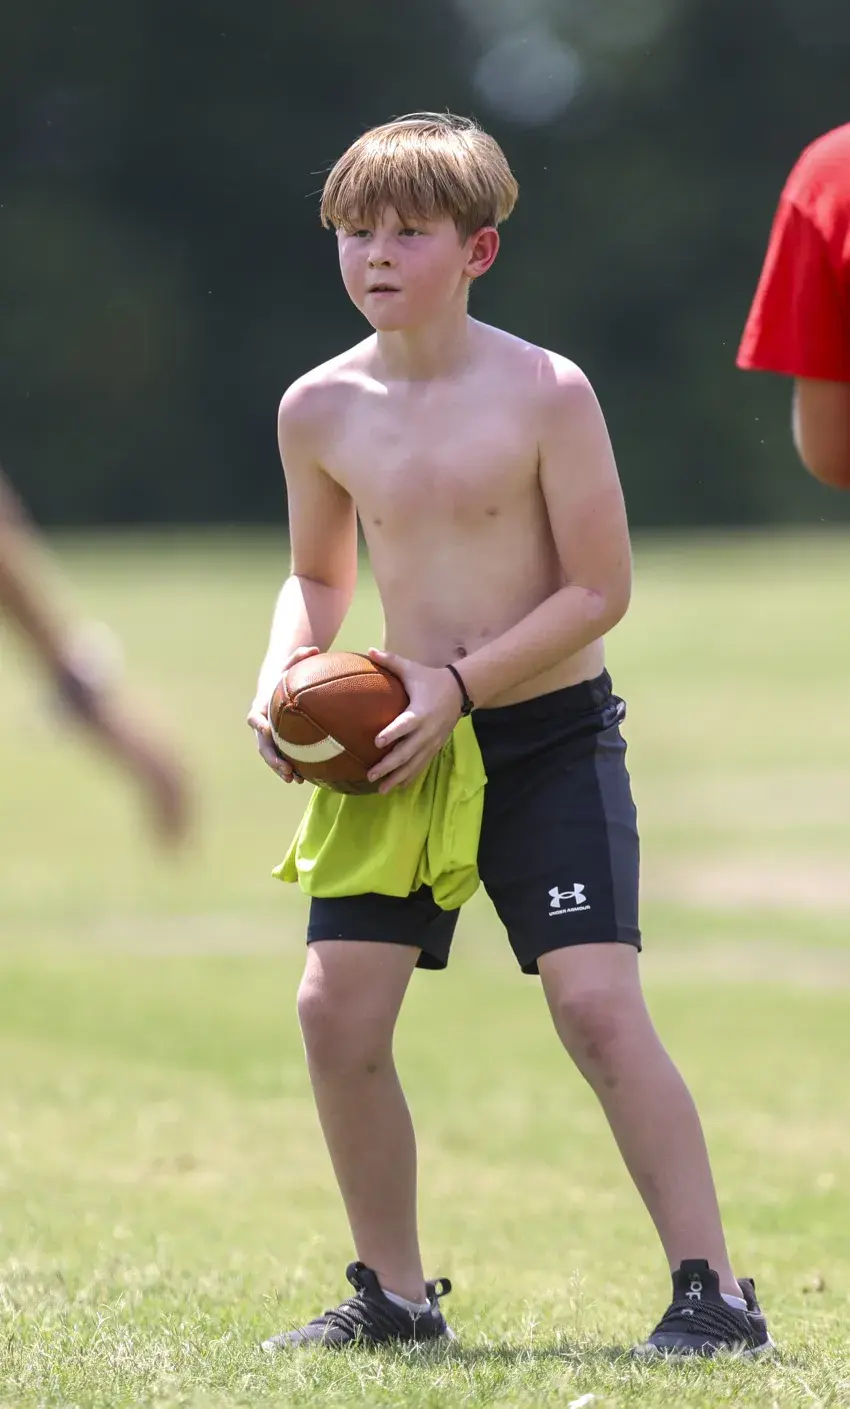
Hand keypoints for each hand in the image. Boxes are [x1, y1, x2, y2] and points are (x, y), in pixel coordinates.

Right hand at [247, 645, 318, 781]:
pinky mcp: (279, 745)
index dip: (259, 724)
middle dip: (272, 758)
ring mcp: (269, 738)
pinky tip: (305, 779)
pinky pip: (283, 759)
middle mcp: (262, 726)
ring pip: (271, 756)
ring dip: (280, 769)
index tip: (266, 730)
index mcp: (261, 708)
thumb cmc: (285, 677)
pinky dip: (292, 769)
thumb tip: (314, 648)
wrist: (277, 690)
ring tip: (295, 780)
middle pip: (263, 745)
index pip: (255, 717)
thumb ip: (299, 656)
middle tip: (285, 768)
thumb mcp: (290, 665)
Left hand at [366, 648, 461, 792]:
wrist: (460, 691)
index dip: (392, 733)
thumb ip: (391, 661)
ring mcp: (432, 742)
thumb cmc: (431, 679)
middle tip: (371, 774)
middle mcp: (427, 731)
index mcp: (420, 712)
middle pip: (408, 752)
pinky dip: (410, 777)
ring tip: (381, 789)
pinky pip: (421, 765)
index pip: (405, 725)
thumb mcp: (412, 669)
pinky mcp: (435, 748)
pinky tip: (397, 788)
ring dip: (397, 777)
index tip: (377, 742)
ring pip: (414, 764)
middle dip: (389, 765)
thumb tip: (369, 650)